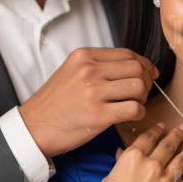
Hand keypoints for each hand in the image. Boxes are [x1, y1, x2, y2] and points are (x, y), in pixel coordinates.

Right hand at [18, 47, 157, 157]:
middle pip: (137, 68)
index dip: (144, 64)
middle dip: (146, 81)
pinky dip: (139, 113)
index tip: (149, 73)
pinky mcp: (98, 114)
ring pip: (138, 86)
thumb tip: (134, 66)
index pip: (127, 53)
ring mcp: (94, 92)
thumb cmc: (54, 103)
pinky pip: (134, 108)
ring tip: (134, 104)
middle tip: (141, 93)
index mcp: (84, 56)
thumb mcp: (71, 72)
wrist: (33, 127)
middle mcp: (89, 70)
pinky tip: (131, 116)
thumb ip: (98, 66)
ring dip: (142, 97)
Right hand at [84, 123, 182, 181]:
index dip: (156, 130)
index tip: (162, 125)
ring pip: (182, 160)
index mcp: (133, 158)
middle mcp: (151, 166)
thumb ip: (119, 164)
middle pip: (168, 145)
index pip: (148, 138)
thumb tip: (121, 153)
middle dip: (177, 134)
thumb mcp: (108, 180)